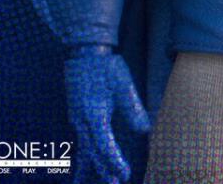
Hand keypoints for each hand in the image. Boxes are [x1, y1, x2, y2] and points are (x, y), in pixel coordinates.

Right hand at [64, 46, 149, 183]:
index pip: (103, 145)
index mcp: (94, 114)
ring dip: (91, 168)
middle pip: (92, 153)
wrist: (85, 51)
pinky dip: (83, 158)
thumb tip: (145, 130)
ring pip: (83, 151)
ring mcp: (78, 120)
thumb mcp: (123, 84)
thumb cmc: (106, 67)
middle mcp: (82, 121)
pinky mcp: (78, 117)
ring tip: (96, 183)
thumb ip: (132, 108)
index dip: (113, 161)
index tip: (124, 173)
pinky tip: (85, 167)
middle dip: (103, 170)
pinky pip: (80, 143)